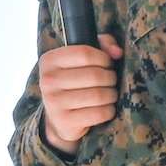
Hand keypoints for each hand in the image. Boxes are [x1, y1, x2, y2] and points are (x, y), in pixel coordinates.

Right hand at [37, 34, 123, 152]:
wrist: (59, 118)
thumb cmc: (76, 82)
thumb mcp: (84, 58)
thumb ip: (102, 44)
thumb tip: (117, 53)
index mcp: (49, 60)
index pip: (85, 53)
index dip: (103, 58)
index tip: (107, 64)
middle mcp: (47, 81)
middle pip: (94, 75)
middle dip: (110, 78)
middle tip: (110, 82)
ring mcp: (54, 102)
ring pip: (98, 95)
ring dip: (111, 95)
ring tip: (110, 94)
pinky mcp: (64, 121)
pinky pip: (98, 113)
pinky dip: (109, 111)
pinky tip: (105, 109)